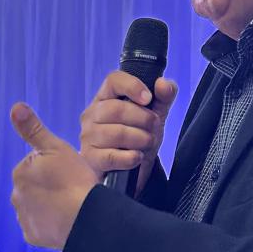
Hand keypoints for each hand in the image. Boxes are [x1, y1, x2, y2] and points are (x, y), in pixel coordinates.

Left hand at [10, 103, 100, 248]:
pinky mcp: (32, 236)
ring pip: (37, 207)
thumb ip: (33, 129)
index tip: (68, 172)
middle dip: (49, 186)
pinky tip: (64, 220)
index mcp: (20, 172)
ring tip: (70, 205)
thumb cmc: (74, 180)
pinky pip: (40, 227)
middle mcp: (16, 196)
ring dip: (49, 205)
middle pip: (35, 187)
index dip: (54, 166)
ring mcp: (24, 218)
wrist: (85, 217)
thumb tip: (15, 107)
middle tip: (71, 188)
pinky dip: (49, 225)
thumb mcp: (56, 147)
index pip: (36, 165)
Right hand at [78, 73, 178, 191]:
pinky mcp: (91, 158)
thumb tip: (164, 83)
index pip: (113, 80)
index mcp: (105, 98)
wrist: (125, 171)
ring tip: (146, 144)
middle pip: (116, 108)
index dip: (133, 86)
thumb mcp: (153, 115)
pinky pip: (112, 156)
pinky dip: (130, 157)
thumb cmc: (136, 138)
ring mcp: (88, 136)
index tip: (148, 99)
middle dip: (143, 119)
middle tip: (153, 128)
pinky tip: (136, 157)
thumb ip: (163, 97)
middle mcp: (92, 114)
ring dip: (140, 139)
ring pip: (116, 133)